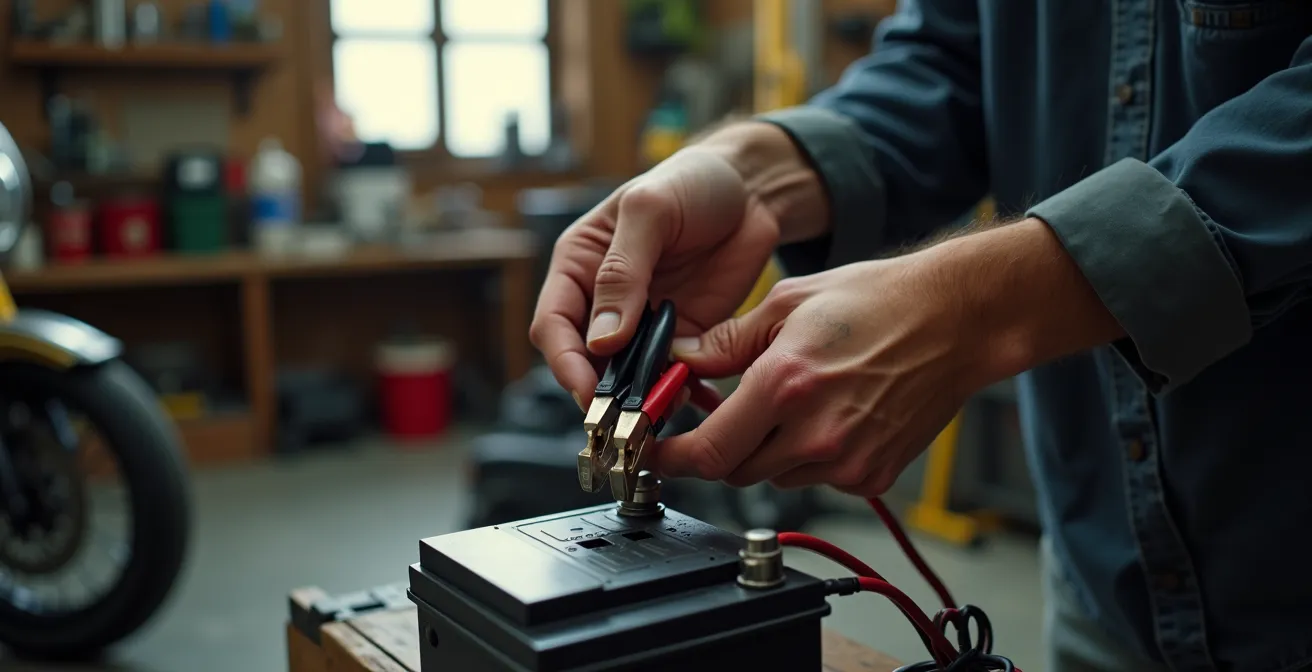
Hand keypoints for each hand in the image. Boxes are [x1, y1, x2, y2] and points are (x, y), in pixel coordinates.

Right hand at [530, 123, 825, 405]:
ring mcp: (644, 323)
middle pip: (587, 362)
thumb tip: (602, 337)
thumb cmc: (690, 181)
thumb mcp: (650, 211)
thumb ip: (623, 270)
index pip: (554, 326)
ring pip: (629, 377)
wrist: (751, 188)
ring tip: (667, 408)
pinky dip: (684, 394)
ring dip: (643, 399)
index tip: (588, 391)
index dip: (565, 363)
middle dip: (603, 393)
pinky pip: (674, 376)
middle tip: (627, 417)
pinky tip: (700, 401)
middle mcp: (604, 302)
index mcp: (579, 267)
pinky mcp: (684, 335)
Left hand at [655, 218, 1123, 495]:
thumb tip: (679, 359)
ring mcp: (848, 460)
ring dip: (762, 449)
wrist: (958, 320)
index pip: (707, 451)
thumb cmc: (881, 301)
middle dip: (715, 446)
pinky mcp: (872, 476)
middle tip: (714, 416)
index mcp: (786, 385)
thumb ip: (726, 341)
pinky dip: (804, 455)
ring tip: (784, 402)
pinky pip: (815, 478)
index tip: (654, 452)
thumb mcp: (789, 303)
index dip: (670, 458)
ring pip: (774, 475)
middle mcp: (816, 432)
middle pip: (734, 470)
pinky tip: (823, 415)